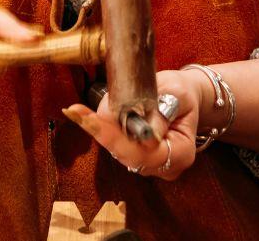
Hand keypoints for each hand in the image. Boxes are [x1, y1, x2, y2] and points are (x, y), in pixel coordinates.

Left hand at [62, 69, 204, 181]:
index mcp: (181, 153)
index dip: (117, 138)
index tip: (93, 120)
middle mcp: (163, 166)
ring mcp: (148, 165)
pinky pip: (114, 145)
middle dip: (101, 131)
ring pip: (117, 149)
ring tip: (78, 110)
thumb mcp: (177, 92)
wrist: (183, 97)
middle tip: (75, 111)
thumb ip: (158, 108)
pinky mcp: (134, 157)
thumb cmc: (183, 93)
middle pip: (126, 154)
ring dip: (98, 129)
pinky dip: (101, 130)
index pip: (146, 152)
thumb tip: (132, 121)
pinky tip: (83, 115)